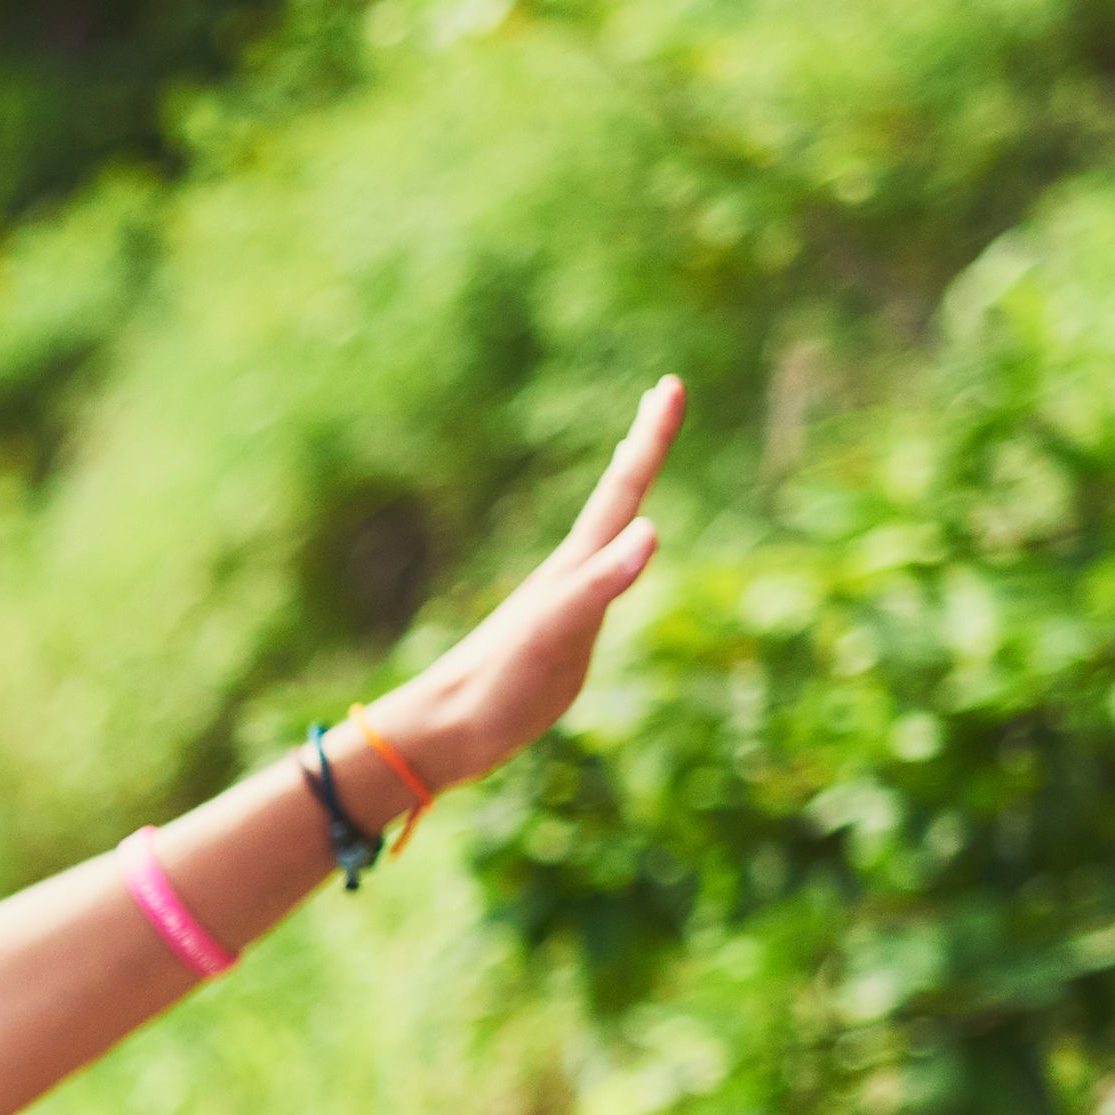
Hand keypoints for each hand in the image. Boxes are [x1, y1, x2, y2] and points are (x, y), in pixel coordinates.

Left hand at [366, 376, 680, 789]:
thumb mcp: (557, 633)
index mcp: (574, 568)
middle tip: (664, 394)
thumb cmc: (499, 685)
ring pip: (604, 532)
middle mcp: (570, 574)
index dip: (650, 439)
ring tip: (634, 457)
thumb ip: (600, 583)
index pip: (623, 490)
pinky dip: (613, 551)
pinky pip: (597, 576)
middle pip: (616, 497)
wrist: (445, 730)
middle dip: (645, 446)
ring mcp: (564, 603)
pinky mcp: (561, 636)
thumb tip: (651, 528)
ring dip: (626, 490)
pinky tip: (610, 556)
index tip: (670, 384)